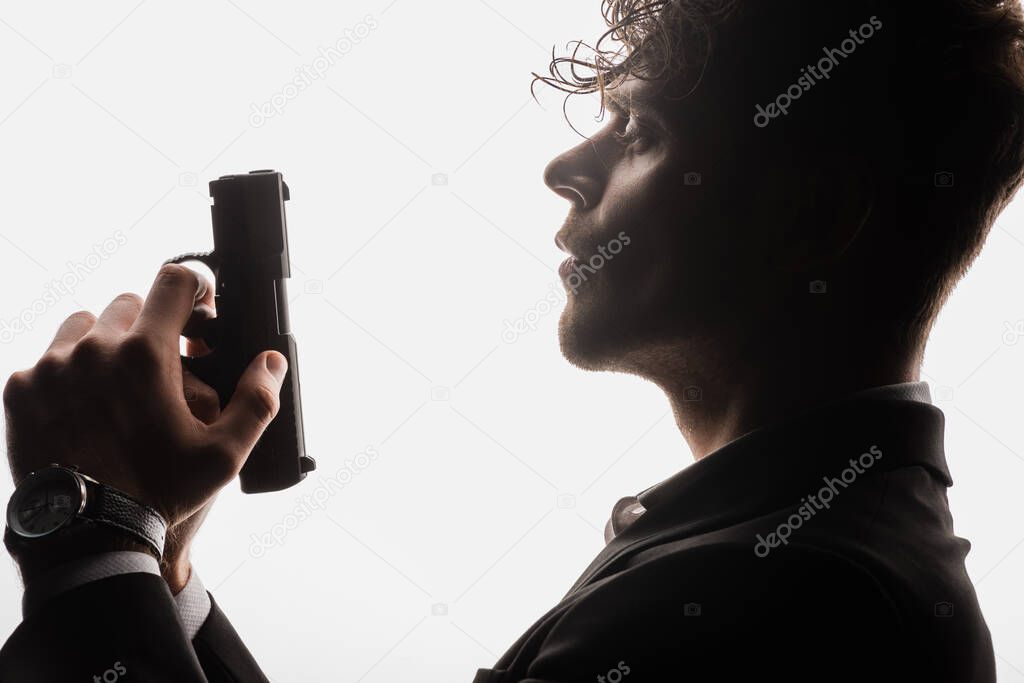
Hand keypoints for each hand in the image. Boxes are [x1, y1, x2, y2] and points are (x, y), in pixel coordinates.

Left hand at [3, 264, 286, 535]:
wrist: (86, 535)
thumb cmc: (159, 493)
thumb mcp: (225, 455)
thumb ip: (257, 401)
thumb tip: (271, 360)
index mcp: (147, 354)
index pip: (174, 279)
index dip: (195, 286)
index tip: (200, 307)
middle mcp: (94, 348)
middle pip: (130, 303)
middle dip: (152, 326)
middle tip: (163, 366)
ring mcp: (51, 366)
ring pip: (85, 325)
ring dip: (107, 343)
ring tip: (120, 385)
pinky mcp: (21, 388)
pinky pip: (49, 358)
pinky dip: (69, 372)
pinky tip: (85, 407)